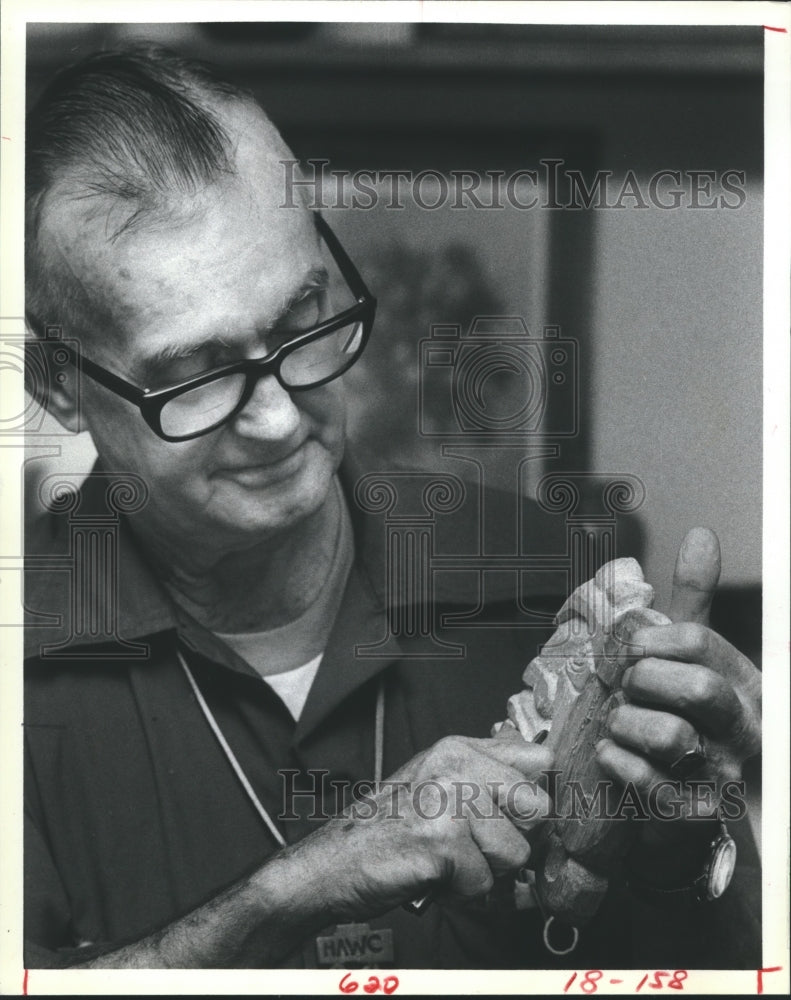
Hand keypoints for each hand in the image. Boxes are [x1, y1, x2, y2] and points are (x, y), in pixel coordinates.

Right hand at [282, 733, 552, 919]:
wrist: (333, 863)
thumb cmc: (385, 829)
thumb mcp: (437, 782)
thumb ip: (485, 771)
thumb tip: (541, 764)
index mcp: (458, 748)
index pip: (538, 759)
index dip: (532, 795)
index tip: (514, 813)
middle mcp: (456, 766)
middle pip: (537, 808)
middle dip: (511, 838)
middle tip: (473, 843)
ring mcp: (449, 802)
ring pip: (515, 852)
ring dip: (484, 870)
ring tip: (447, 859)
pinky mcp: (442, 842)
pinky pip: (484, 882)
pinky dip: (461, 891)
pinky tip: (432, 873)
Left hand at [595, 527, 760, 882]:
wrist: (682, 799)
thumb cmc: (684, 715)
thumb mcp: (692, 653)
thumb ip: (694, 597)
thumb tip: (701, 536)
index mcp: (745, 680)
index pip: (697, 641)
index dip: (648, 640)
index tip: (629, 650)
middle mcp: (744, 727)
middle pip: (694, 687)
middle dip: (641, 681)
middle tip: (626, 690)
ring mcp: (723, 773)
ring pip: (667, 735)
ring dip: (625, 725)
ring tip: (621, 725)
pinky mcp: (693, 812)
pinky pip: (643, 780)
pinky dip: (615, 762)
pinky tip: (614, 755)